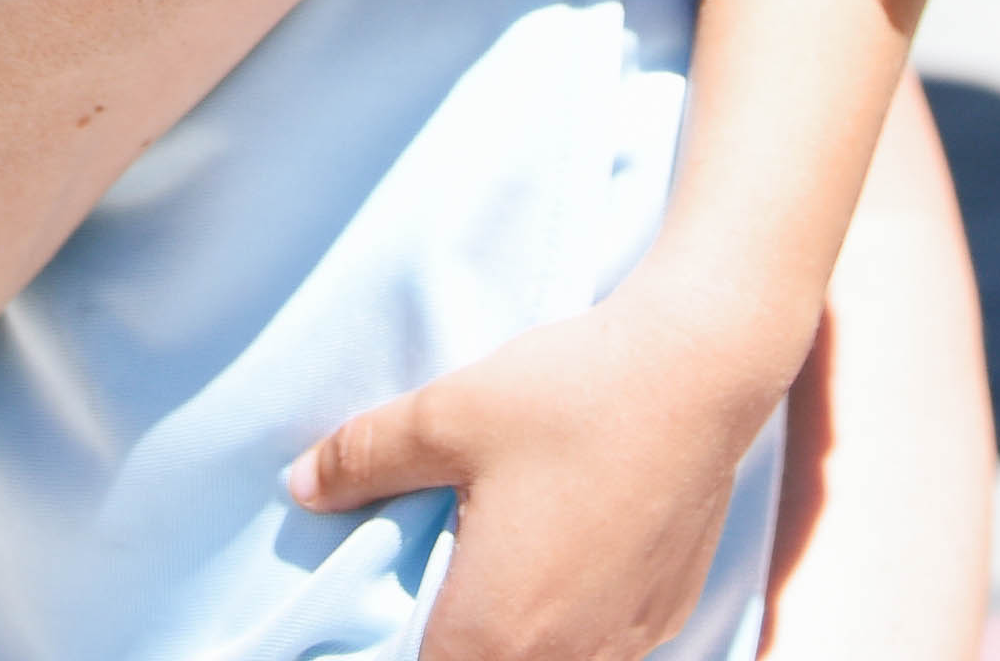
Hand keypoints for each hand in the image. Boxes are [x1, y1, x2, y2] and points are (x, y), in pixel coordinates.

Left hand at [294, 295, 781, 660]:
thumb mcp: (445, 415)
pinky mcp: (666, 616)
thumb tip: (300, 486)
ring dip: (516, 637)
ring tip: (496, 575)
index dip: (394, 647)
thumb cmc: (569, 395)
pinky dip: (572, 623)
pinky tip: (565, 560)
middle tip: (436, 584)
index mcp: (494, 634)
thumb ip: (362, 459)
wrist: (699, 368)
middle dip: (453, 640)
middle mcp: (566, 660)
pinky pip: (602, 647)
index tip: (391, 608)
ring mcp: (625, 645)